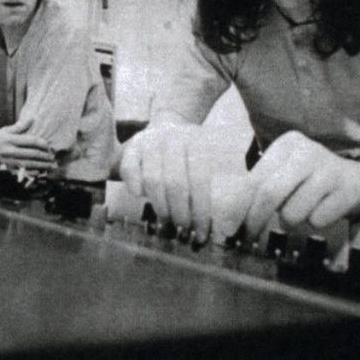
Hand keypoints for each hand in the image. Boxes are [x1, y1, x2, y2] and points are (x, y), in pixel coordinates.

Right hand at [0, 117, 55, 170]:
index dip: (43, 143)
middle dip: (45, 156)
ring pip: (30, 164)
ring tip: (52, 165)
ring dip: (42, 165)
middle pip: (33, 154)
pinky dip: (33, 173)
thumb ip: (19, 127)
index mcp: (10, 139)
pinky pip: (23, 173)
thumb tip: (33, 118)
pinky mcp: (8, 170)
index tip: (49, 145)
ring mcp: (10, 162)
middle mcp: (11, 151)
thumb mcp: (4, 131)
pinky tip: (40, 173)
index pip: (31, 141)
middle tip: (54, 156)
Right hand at [119, 123, 236, 244]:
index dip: (200, 210)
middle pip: (175, 183)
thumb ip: (226, 180)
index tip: (202, 233)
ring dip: (160, 206)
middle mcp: (173, 138)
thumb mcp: (215, 156)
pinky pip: (129, 170)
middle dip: (180, 213)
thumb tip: (229, 222)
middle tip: (184, 230)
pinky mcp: (132, 147)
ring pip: (152, 179)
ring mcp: (150, 141)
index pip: (200, 179)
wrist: (168, 127)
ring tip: (167, 222)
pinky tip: (142, 197)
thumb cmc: (194, 154)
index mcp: (197, 140)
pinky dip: (134, 186)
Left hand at [230, 131, 359, 241]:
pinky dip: (315, 222)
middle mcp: (307, 151)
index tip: (229, 228)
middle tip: (251, 235)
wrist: (359, 179)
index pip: (254, 179)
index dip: (239, 207)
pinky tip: (323, 209)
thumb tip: (228, 218)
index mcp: (287, 144)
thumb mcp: (284, 174)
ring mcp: (329, 170)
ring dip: (291, 220)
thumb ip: (258, 189)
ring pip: (293, 212)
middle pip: (270, 193)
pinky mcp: (347, 190)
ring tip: (301, 210)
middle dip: (256, 219)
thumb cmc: (310, 179)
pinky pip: (317, 220)